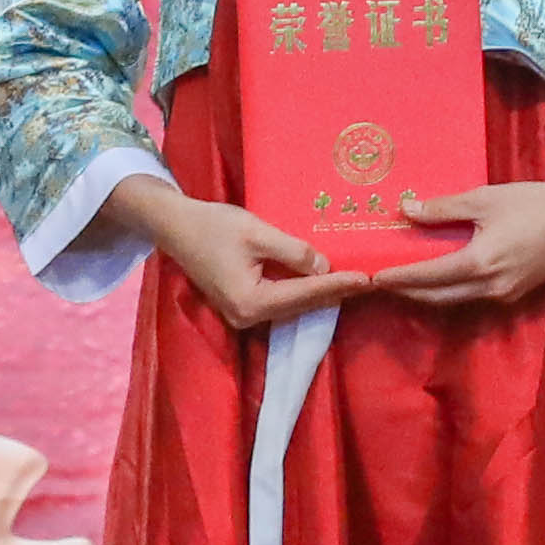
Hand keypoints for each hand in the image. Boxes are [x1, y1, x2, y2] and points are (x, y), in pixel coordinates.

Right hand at [114, 175, 362, 332]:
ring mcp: (242, 316)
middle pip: (300, 306)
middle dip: (334, 293)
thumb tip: (324, 266)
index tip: (367, 279)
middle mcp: (247, 318)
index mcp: (250, 302)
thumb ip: (293, 252)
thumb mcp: (258, 233)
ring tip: (353, 282)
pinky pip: (279, 302)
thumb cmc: (213, 226)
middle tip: (368, 282)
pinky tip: (322, 281)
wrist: (175, 227)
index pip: (304, 295)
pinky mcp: (241, 307)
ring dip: (320, 294)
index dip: (338, 285)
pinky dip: (301, 292)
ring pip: (291, 307)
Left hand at [372, 173, 544, 310]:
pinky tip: (437, 278)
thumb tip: (406, 210)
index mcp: (480, 263)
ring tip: (402, 282)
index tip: (373, 277)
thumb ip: (443, 208)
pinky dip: (449, 291)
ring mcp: (503, 295)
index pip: (427, 276)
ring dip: (426, 294)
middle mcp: (489, 287)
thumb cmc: (534, 202)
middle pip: (436, 297)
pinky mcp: (514, 295)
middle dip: (406, 292)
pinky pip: (472, 298)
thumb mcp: (485, 198)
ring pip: (453, 301)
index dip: (398, 277)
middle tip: (380, 283)